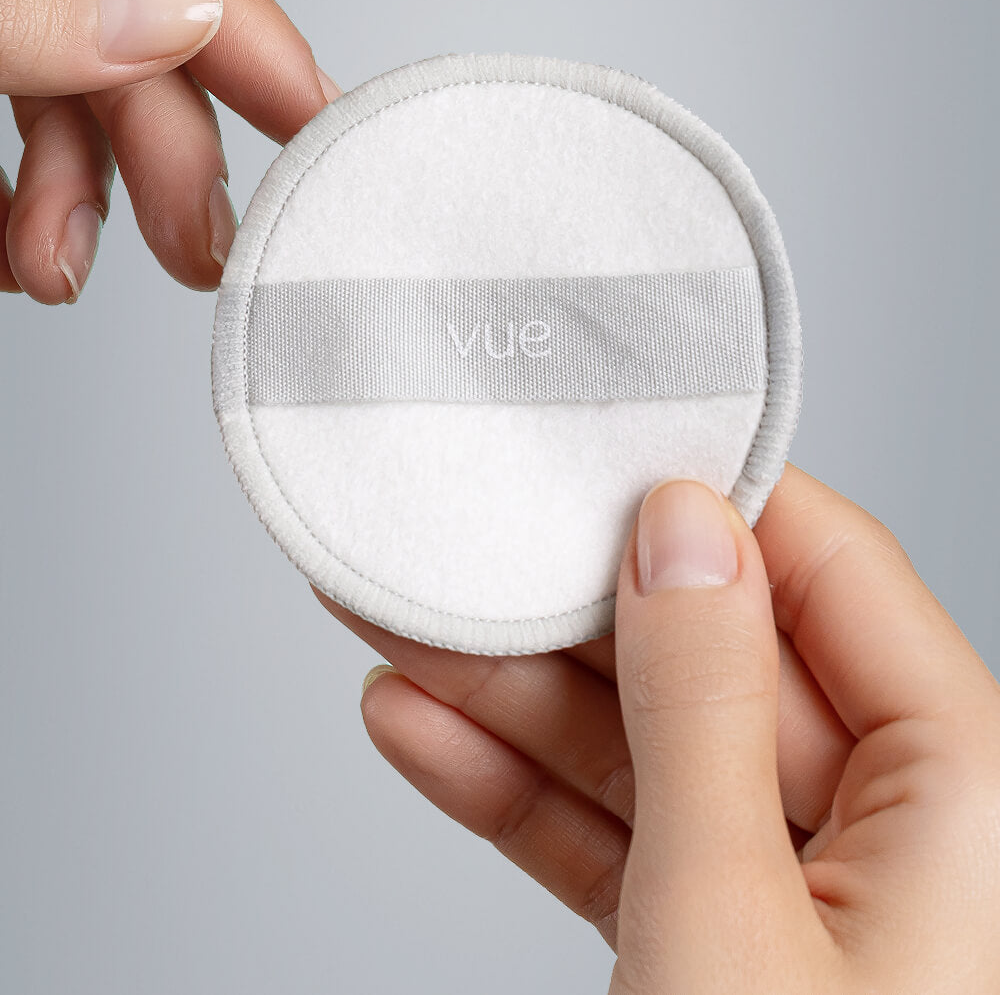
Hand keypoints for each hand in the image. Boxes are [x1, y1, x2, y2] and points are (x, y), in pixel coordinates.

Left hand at [0, 0, 339, 302]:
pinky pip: (0, 89)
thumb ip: (25, 2)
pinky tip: (9, 236)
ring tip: (53, 269)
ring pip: (50, 68)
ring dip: (70, 187)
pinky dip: (12, 180)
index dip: (236, 19)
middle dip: (153, 144)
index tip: (317, 120)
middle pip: (104, 4)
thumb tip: (173, 15)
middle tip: (197, 248)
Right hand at [327, 465, 999, 991]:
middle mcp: (900, 815)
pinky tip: (422, 729)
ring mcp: (802, 882)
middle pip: (713, 656)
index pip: (825, 568)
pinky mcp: (724, 943)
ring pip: (647, 746)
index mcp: (966, 778)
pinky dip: (516, 793)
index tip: (594, 446)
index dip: (705, 499)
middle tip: (447, 541)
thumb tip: (679, 524)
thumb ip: (704, 701)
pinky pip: (619, 837)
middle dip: (565, 607)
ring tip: (392, 622)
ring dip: (512, 695)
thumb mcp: (733, 911)